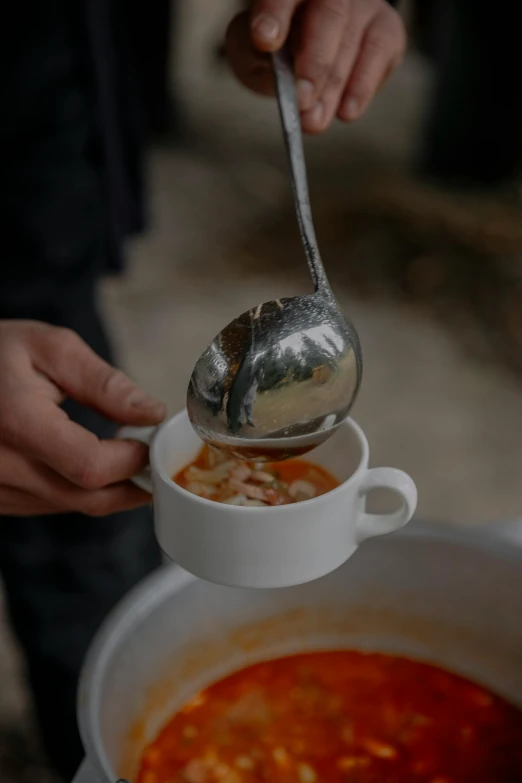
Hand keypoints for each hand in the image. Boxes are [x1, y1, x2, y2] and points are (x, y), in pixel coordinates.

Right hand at [0, 320, 165, 515]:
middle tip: (150, 457)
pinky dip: (77, 489)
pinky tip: (85, 462)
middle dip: (132, 482)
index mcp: (18, 423)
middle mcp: (2, 467)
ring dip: (106, 488)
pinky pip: (49, 505)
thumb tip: (150, 413)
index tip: (148, 439)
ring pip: (72, 506)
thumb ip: (104, 384)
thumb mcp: (51, 348)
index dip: (132, 460)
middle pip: (88, 498)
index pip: (91, 466)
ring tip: (119, 453)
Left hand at [227, 0, 404, 133]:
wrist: (305, 55)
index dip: (275, 14)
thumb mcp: (251, 48)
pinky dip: (362, 87)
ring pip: (352, 41)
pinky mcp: (386, 29)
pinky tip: (346, 112)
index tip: (264, 41)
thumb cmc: (276, 49)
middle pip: (329, 15)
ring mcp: (362, 6)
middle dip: (315, 63)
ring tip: (314, 121)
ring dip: (333, 88)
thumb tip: (267, 51)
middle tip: (302, 101)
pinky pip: (379, 53)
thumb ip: (254, 49)